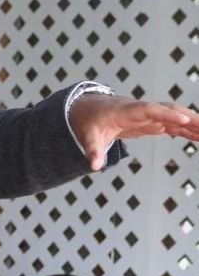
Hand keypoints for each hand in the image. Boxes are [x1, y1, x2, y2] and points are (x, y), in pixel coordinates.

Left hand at [69, 94, 198, 170]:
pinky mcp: (153, 123)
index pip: (149, 110)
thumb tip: (94, 166)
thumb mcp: (87, 136)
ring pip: (176, 118)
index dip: (166, 114)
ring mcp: (150, 116)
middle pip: (169, 111)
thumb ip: (93, 149)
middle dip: (189, 118)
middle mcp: (142, 110)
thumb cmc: (90, 121)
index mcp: (127, 110)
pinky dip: (188, 131)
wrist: (90, 109)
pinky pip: (174, 126)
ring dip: (194, 125)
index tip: (183, 120)